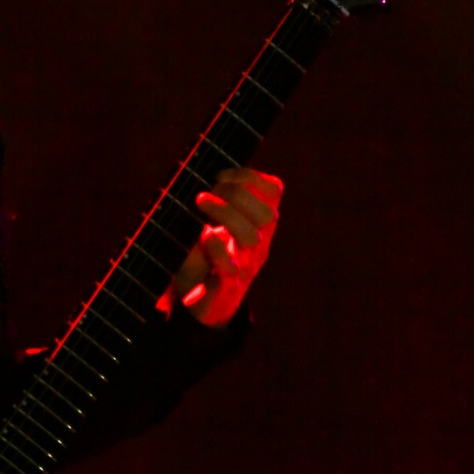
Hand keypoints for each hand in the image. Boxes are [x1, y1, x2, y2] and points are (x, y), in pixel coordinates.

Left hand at [162, 166, 282, 327]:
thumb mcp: (216, 224)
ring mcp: (246, 266)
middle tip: (205, 193)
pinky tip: (205, 236)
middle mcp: (258, 243)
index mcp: (258, 224)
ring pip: (252, 236)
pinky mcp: (228, 287)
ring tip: (200, 203)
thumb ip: (218, 199)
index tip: (221, 174)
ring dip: (226, 214)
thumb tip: (200, 168)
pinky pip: (231, 268)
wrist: (204, 304)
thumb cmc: (208, 256)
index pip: (273, 191)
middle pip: (266, 213)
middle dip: (236, 194)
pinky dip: (217, 249)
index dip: (251, 176)